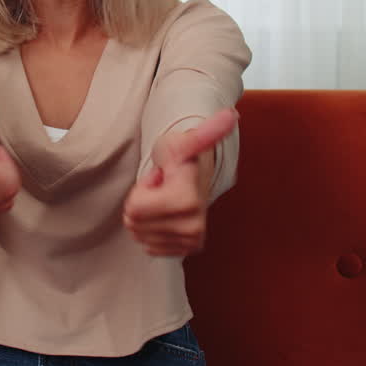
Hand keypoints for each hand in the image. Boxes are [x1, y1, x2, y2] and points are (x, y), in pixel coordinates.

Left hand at [123, 108, 237, 256]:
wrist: (197, 177)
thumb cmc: (183, 157)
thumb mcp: (184, 142)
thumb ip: (206, 130)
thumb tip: (232, 114)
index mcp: (187, 202)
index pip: (134, 209)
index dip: (143, 188)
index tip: (162, 177)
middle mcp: (193, 227)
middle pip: (134, 223)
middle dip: (143, 202)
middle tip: (163, 188)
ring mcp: (190, 241)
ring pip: (139, 235)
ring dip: (147, 215)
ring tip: (165, 199)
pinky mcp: (186, 250)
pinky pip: (149, 246)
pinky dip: (153, 230)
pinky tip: (167, 215)